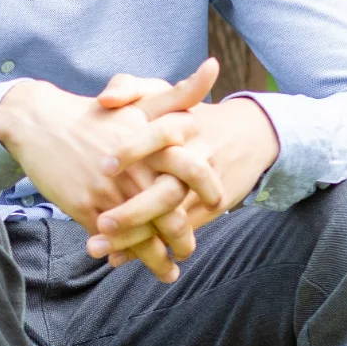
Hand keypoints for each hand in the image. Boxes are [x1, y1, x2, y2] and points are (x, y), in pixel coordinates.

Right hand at [0, 68, 212, 280]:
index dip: (208, 191)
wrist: (39, 123)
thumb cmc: (93, 116)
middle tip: (188, 248)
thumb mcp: (138, 101)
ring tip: (168, 269)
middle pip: (171, 212)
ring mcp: (109, 191)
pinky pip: (111, 239)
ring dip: (158, 257)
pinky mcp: (85, 207)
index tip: (217, 204)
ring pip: (143, 233)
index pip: (192, 170)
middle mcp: (134, 169)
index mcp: (152, 144)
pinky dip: (123, 255)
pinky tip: (129, 263)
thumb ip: (181, 93)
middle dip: (183, 237)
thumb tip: (214, 66)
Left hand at [89, 77, 280, 274]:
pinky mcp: (205, 211)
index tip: (104, 167)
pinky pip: (176, 234)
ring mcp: (202, 191)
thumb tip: (105, 99)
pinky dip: (147, 249)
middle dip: (137, 210)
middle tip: (102, 222)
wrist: (247, 135)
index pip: (161, 135)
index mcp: (183, 125)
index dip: (134, 149)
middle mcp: (195, 160)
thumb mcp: (160, 94)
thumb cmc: (183, 114)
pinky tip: (116, 257)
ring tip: (99, 247)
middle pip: (170, 191)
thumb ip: (129, 88)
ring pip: (171, 220)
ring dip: (137, 238)